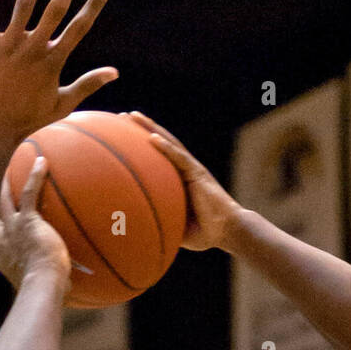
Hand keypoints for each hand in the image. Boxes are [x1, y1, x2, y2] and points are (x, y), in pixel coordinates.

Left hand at [0, 0, 116, 155]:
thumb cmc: (27, 122)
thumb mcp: (62, 105)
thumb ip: (88, 84)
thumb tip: (114, 72)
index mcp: (52, 62)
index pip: (79, 28)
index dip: (93, 6)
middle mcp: (33, 50)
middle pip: (55, 8)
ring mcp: (9, 46)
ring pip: (24, 4)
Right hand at [0, 155, 70, 289]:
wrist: (43, 285)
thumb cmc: (46, 292)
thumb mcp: (43, 288)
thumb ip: (52, 284)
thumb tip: (70, 290)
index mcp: (0, 256)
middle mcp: (1, 239)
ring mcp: (12, 227)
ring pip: (2, 197)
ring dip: (4, 180)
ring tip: (7, 163)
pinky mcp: (27, 220)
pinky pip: (28, 192)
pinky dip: (35, 176)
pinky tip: (43, 161)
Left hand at [127, 111, 241, 250]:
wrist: (228, 230)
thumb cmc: (207, 233)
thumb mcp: (178, 228)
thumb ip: (162, 223)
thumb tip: (139, 233)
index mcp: (180, 180)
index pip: (158, 157)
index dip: (141, 145)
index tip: (122, 136)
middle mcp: (185, 169)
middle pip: (161, 143)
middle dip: (142, 128)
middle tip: (122, 116)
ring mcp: (192, 169)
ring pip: (168, 143)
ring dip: (150, 128)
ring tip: (132, 116)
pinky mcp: (198, 173)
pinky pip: (179, 157)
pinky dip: (166, 147)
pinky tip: (151, 137)